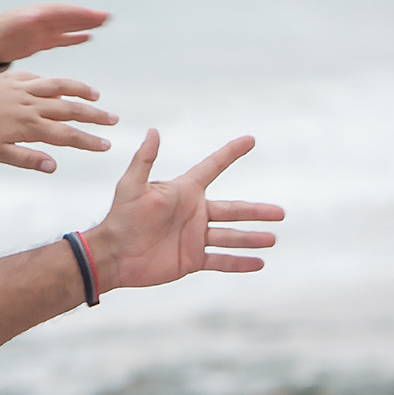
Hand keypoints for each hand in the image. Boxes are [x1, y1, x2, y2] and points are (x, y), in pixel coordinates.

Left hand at [0, 4, 109, 67]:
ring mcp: (40, 30)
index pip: (62, 12)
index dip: (79, 14)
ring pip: (66, 26)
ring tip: (103, 22)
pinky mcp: (38, 41)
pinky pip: (60, 37)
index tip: (96, 15)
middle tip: (107, 17)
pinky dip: (73, 37)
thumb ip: (21, 23)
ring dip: (84, 24)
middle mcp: (40, 21)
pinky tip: (87, 37)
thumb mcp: (6, 30)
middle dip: (87, 16)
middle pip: (68, 16)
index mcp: (35, 16)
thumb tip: (35, 16)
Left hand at [0, 72, 117, 172]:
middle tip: (113, 120)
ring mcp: (23, 89)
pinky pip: (38, 78)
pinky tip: (59, 85)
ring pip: (59, 88)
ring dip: (80, 91)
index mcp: (30, 126)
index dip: (89, 141)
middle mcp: (32, 106)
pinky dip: (53, 82)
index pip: (67, 136)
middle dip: (94, 116)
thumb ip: (27, 159)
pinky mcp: (12, 78)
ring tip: (96, 96)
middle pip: (70, 110)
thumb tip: (53, 166)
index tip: (106, 145)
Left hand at [81, 130, 281, 289]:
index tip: (250, 139)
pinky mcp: (191, 259)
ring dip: (252, 238)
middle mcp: (193, 213)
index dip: (231, 153)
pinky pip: (220, 260)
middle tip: (280, 213)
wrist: (113, 255)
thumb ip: (144, 160)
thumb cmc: (120, 218)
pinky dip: (239, 262)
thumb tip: (154, 131)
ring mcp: (194, 237)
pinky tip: (260, 264)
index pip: (212, 168)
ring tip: (273, 238)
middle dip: (257, 212)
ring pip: (230, 236)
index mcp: (183, 192)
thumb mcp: (132, 187)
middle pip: (233, 210)